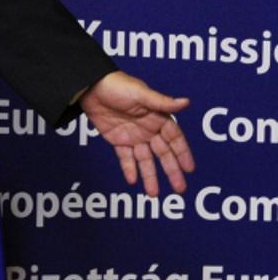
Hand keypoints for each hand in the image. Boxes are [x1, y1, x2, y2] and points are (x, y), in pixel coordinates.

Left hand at [79, 70, 195, 196]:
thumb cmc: (118, 85)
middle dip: (171, 171)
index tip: (190, 169)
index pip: (175, 139)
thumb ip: (162, 102)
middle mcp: (148, 129)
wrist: (89, 86)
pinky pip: (125, 158)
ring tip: (154, 194)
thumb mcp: (141, 93)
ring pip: (145, 160)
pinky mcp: (117, 140)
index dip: (183, 153)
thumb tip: (187, 102)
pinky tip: (133, 182)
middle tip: (180, 190)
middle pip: (163, 154)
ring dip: (150, 176)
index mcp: (158, 117)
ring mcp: (133, 136)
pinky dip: (129, 169)